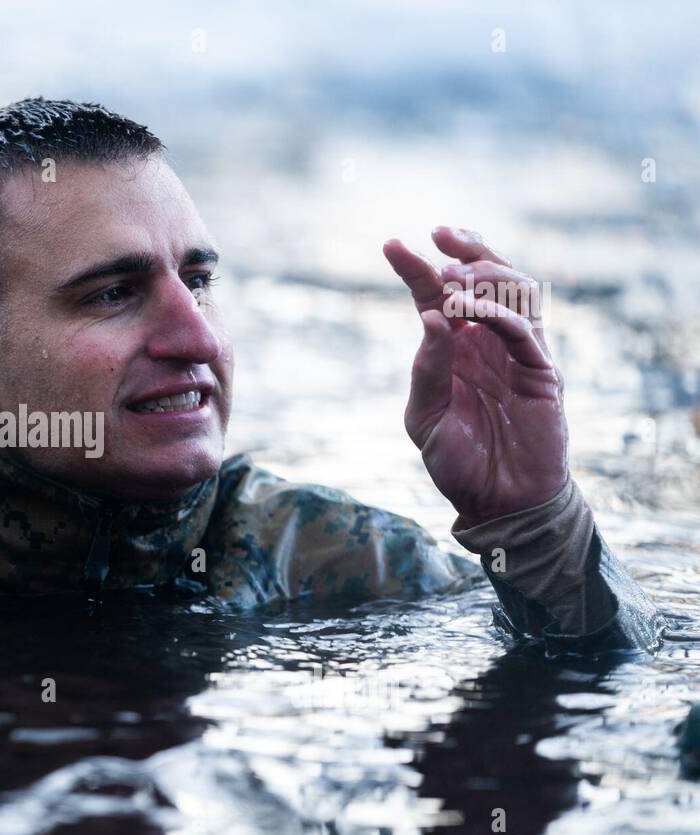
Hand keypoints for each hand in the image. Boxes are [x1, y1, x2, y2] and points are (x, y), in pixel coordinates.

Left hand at [383, 226, 567, 526]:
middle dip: (464, 250)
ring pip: (513, 291)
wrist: (497, 501)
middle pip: (484, 278)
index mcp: (451, 348)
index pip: (434, 295)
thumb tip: (429, 317)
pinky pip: (524, 330)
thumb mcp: (424, 417)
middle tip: (440, 235)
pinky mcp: (541, 370)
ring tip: (455, 276)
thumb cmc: (457, 461)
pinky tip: (470, 312)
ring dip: (485, 274)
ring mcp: (516, 352)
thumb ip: (426, 370)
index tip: (391, 244)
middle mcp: (484, 341)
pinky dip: (499, 314)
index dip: (416, 267)